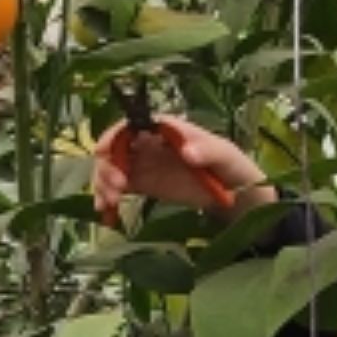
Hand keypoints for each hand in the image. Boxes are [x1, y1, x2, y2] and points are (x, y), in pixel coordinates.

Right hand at [91, 113, 268, 222]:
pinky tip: (105, 211)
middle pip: (114, 148)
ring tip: (109, 203)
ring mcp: (143, 164)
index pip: (131, 125)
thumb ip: (207, 150)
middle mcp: (148, 142)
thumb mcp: (223, 154)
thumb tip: (187, 151)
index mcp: (163, 128)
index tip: (104, 152)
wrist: (233, 191)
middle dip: (106, 165)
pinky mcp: (143, 184)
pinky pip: (117, 187)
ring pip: (111, 168)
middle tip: (116, 187)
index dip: (113, 136)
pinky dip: (106, 197)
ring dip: (103, 182)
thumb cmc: (229, 164)